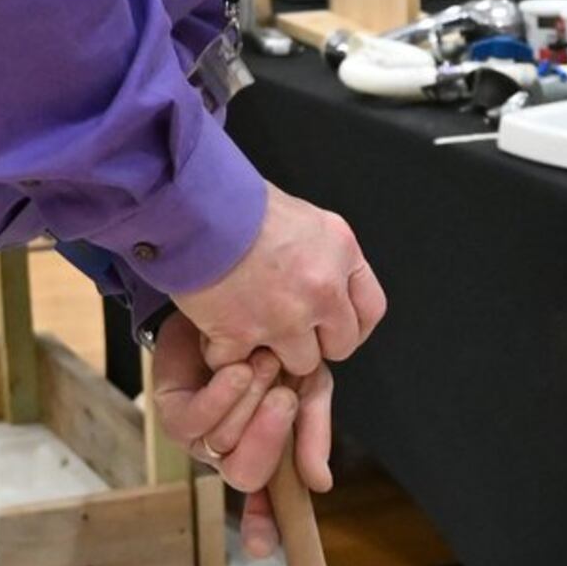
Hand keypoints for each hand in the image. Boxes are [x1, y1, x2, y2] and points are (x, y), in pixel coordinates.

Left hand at [151, 318, 335, 559]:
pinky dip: (222, 396)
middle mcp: (230, 450)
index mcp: (268, 449)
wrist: (232, 296)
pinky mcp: (173, 411)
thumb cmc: (271, 343)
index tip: (262, 545)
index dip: (264, 525)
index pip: (267, 501)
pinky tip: (236, 369)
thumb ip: (314, 430)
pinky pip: (194, 423)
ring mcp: (200, 435)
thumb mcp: (309, 382)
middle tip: (286, 396)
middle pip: (247, 475)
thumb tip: (320, 483)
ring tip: (264, 360)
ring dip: (251, 399)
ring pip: (223, 444)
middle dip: (269, 437)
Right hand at [167, 186, 382, 376]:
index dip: (353, 326)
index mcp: (341, 254)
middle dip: (315, 342)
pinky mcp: (242, 335)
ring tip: (250, 328)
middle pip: (339, 346)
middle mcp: (321, 290)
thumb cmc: (241, 200)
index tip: (336, 330)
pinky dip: (227, 355)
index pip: (371, 310)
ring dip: (275, 352)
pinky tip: (218, 333)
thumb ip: (325, 255)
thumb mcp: (305, 217)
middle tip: (287, 329)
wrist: (195, 206)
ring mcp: (284, 318)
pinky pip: (242, 365)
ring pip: (299, 363)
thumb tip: (327, 280)